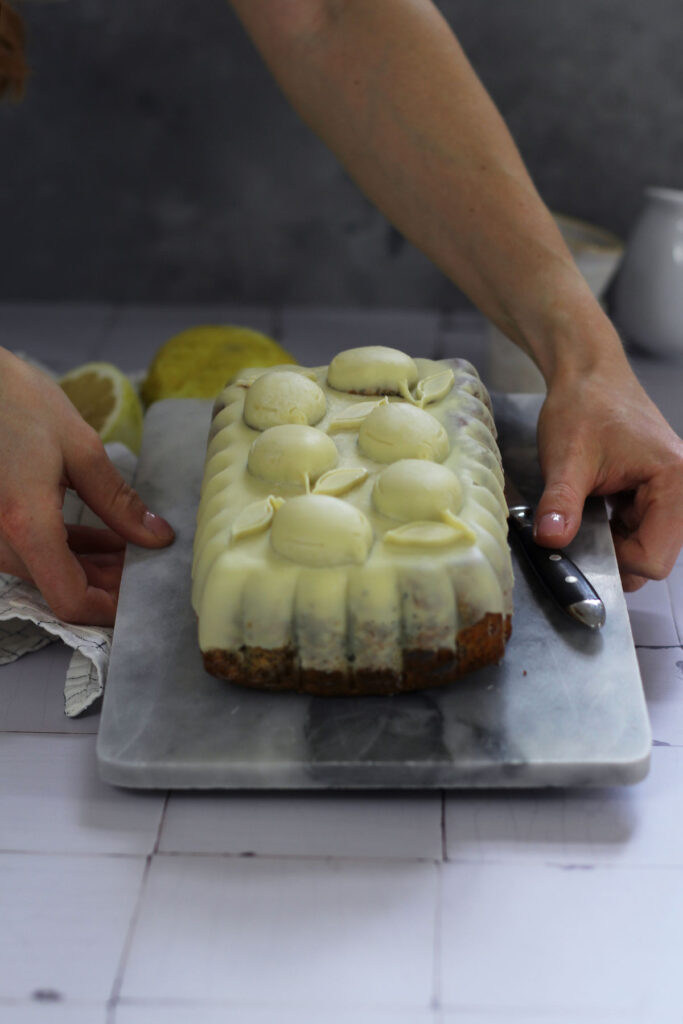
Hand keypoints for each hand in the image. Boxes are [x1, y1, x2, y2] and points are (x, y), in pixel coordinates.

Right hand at [0, 348, 173, 624]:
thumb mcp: (78, 446)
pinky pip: (29, 551)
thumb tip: (156, 537)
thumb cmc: (11, 400)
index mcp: (24, 524)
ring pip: (46, 572)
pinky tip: (102, 535)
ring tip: (134, 547)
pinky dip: (66, 550)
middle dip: (109, 584)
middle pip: (60, 589)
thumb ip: (118, 499)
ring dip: (91, 567)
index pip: (70, 601)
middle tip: (150, 565)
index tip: (142, 595)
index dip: (110, 610)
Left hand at [534, 353, 682, 590]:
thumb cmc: (585, 405)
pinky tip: (596, 506)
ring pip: (647, 547)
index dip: (615, 561)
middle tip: (582, 525)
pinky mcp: (658, 495)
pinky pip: (641, 531)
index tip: (582, 540)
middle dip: (615, 553)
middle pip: (655, 558)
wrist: (588, 376)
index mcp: (676, 482)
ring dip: (613, 541)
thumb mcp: (566, 458)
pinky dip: (614, 530)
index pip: (655, 558)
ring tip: (589, 508)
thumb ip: (560, 504)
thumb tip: (551, 539)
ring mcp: (673, 494)